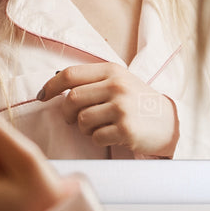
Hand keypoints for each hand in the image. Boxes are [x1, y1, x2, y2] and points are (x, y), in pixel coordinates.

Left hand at [37, 63, 178, 156]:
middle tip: (72, 120)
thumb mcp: (119, 82)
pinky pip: (96, 137)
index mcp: (112, 71)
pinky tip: (112, 135)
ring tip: (98, 127)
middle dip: (66, 114)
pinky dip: (99, 139)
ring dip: (84, 129)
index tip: (42, 96)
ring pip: (82, 120)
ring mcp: (122, 107)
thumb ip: (92, 81)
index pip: (71, 74)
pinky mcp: (126, 129)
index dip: (51, 86)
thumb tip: (54, 86)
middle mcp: (117, 86)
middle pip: (72, 100)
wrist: (168, 120)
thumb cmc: (137, 102)